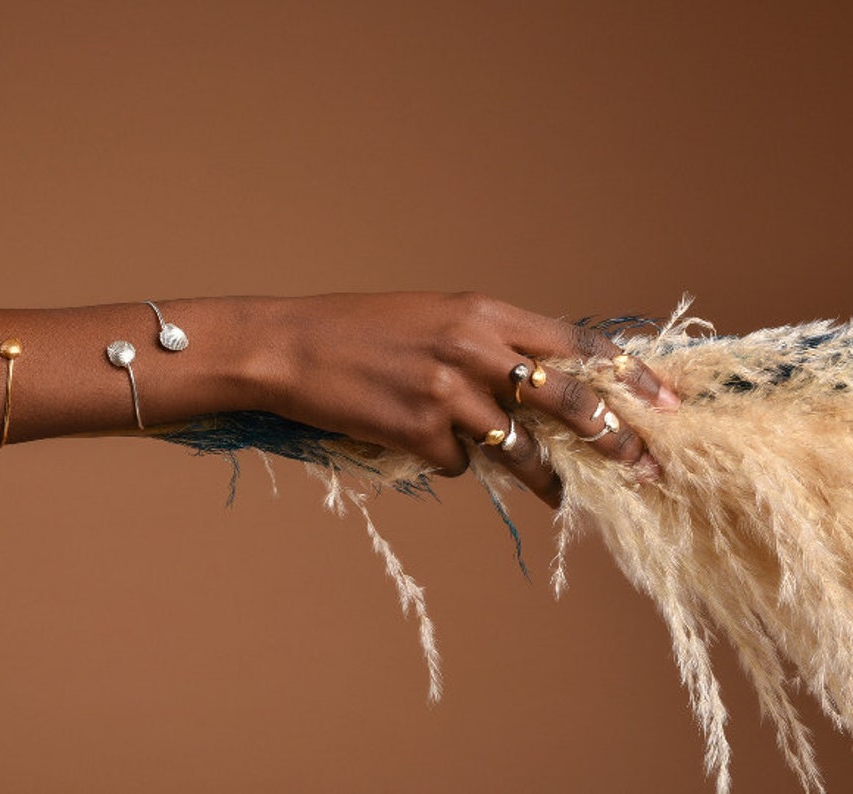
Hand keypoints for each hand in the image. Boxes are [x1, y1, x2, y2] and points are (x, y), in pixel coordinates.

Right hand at [243, 292, 677, 506]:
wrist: (292, 346)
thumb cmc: (362, 328)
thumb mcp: (437, 316)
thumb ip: (491, 344)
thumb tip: (540, 388)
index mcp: (484, 312)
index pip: (576, 344)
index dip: (627, 376)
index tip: (665, 404)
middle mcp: (475, 349)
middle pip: (567, 400)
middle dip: (614, 438)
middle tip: (647, 467)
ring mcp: (448, 395)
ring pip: (519, 449)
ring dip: (542, 477)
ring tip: (557, 495)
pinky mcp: (419, 435)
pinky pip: (460, 464)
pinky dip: (453, 462)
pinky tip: (424, 446)